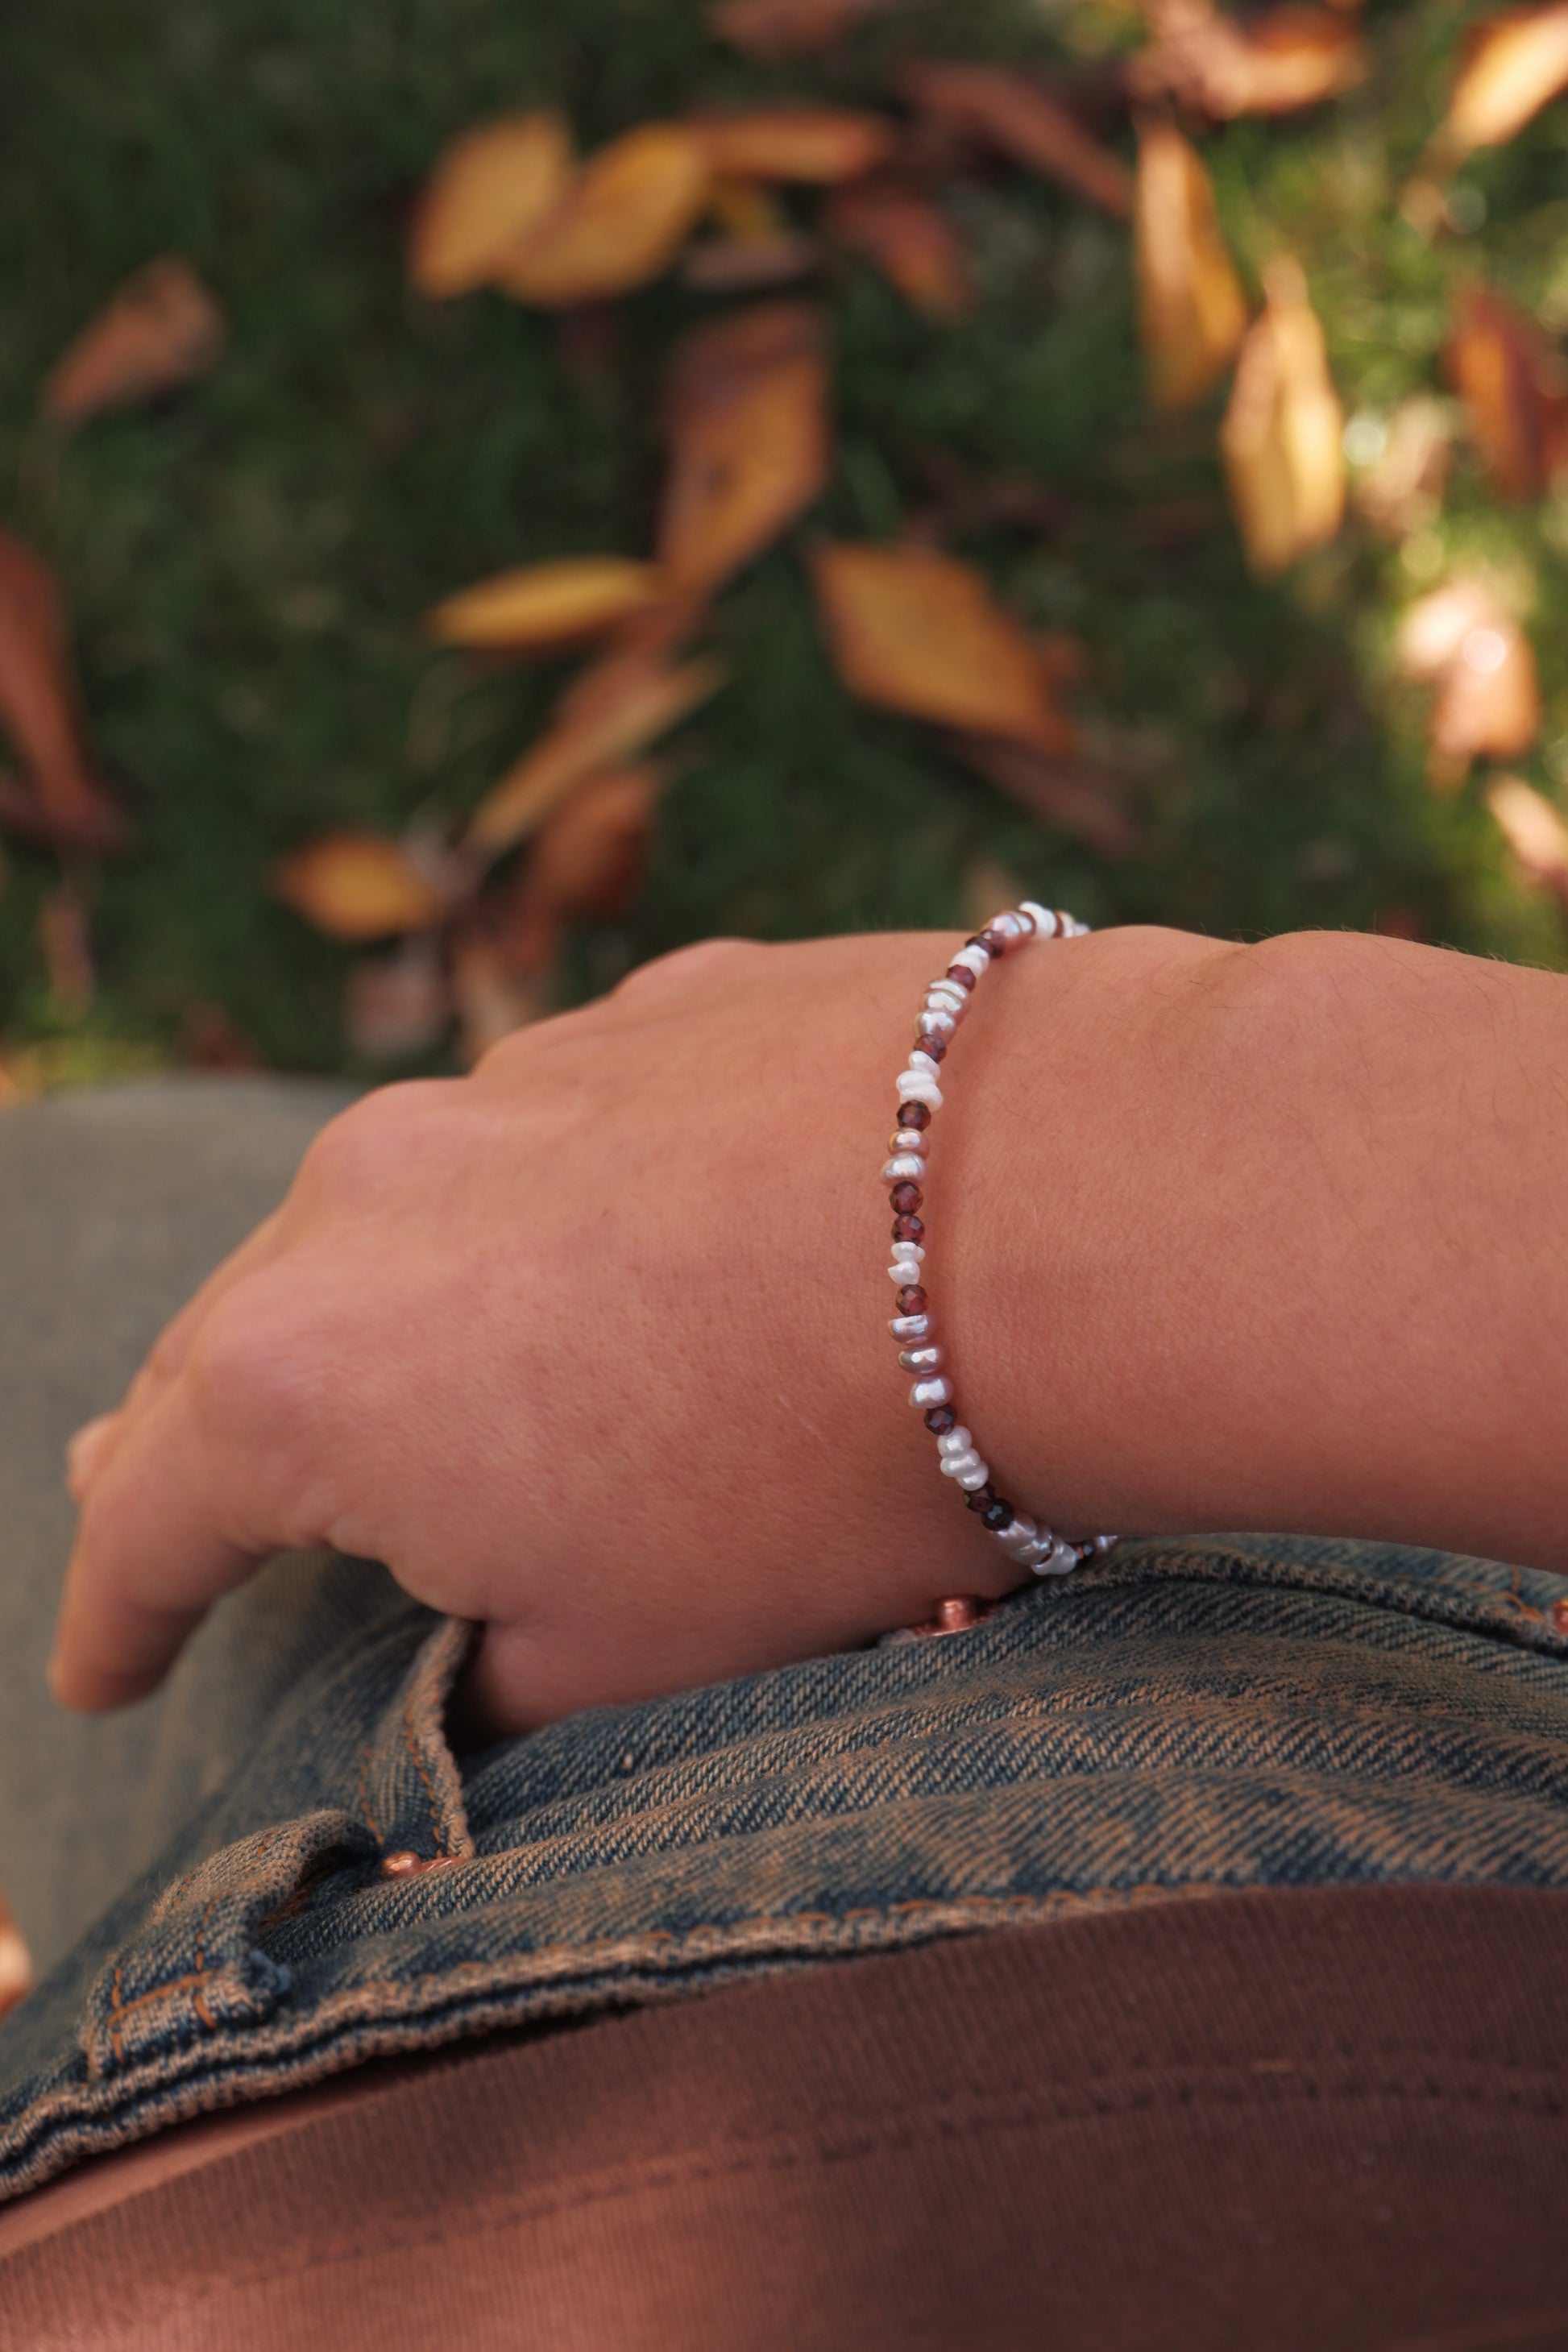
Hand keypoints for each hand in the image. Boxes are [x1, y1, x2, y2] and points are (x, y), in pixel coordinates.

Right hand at [54, 929, 1140, 1735]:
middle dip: (196, 1439)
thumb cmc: (820, 1469)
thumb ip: (488, 1676)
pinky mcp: (646, 1013)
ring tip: (389, 1362)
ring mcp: (508, 1078)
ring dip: (383, 1304)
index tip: (103, 1672)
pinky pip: (552, 1136)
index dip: (118, 1617)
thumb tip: (474, 1667)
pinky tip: (625, 1252)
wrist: (1050, 1208)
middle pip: (237, 1343)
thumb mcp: (626, 1654)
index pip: (150, 1523)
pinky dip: (547, 1210)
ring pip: (389, 1216)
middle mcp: (366, 1194)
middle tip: (147, 1489)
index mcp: (305, 1376)